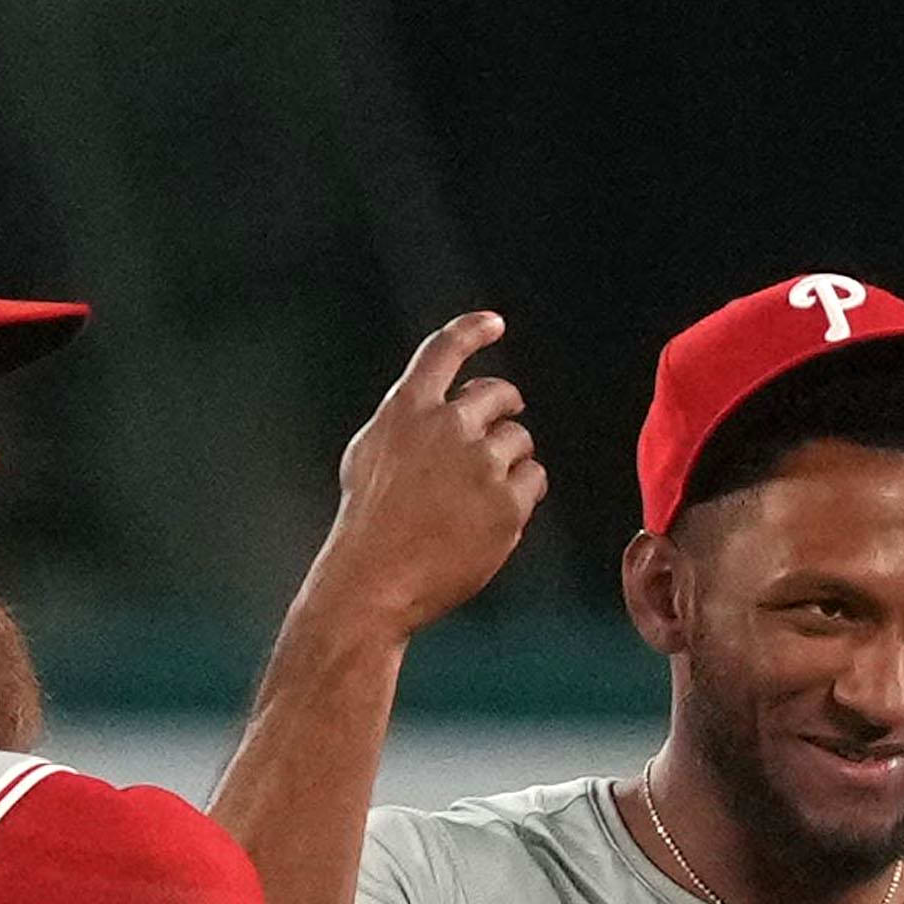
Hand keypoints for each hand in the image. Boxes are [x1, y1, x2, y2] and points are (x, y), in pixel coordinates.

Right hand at [300, 311, 543, 643]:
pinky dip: (522, 494)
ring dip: (510, 459)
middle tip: (497, 434)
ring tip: (480, 493)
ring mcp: (481, 463)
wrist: (375, 579)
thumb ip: (409, 420)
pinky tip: (493, 515)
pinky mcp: (506, 502)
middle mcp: (447, 426)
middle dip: (504, 409)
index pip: (444, 350)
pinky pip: (534, 480)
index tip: (494, 323)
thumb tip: (444, 404)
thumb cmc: (369, 522)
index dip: (472, 330)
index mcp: (407, 409)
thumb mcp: (370, 452)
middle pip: (500, 394)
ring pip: (521, 440)